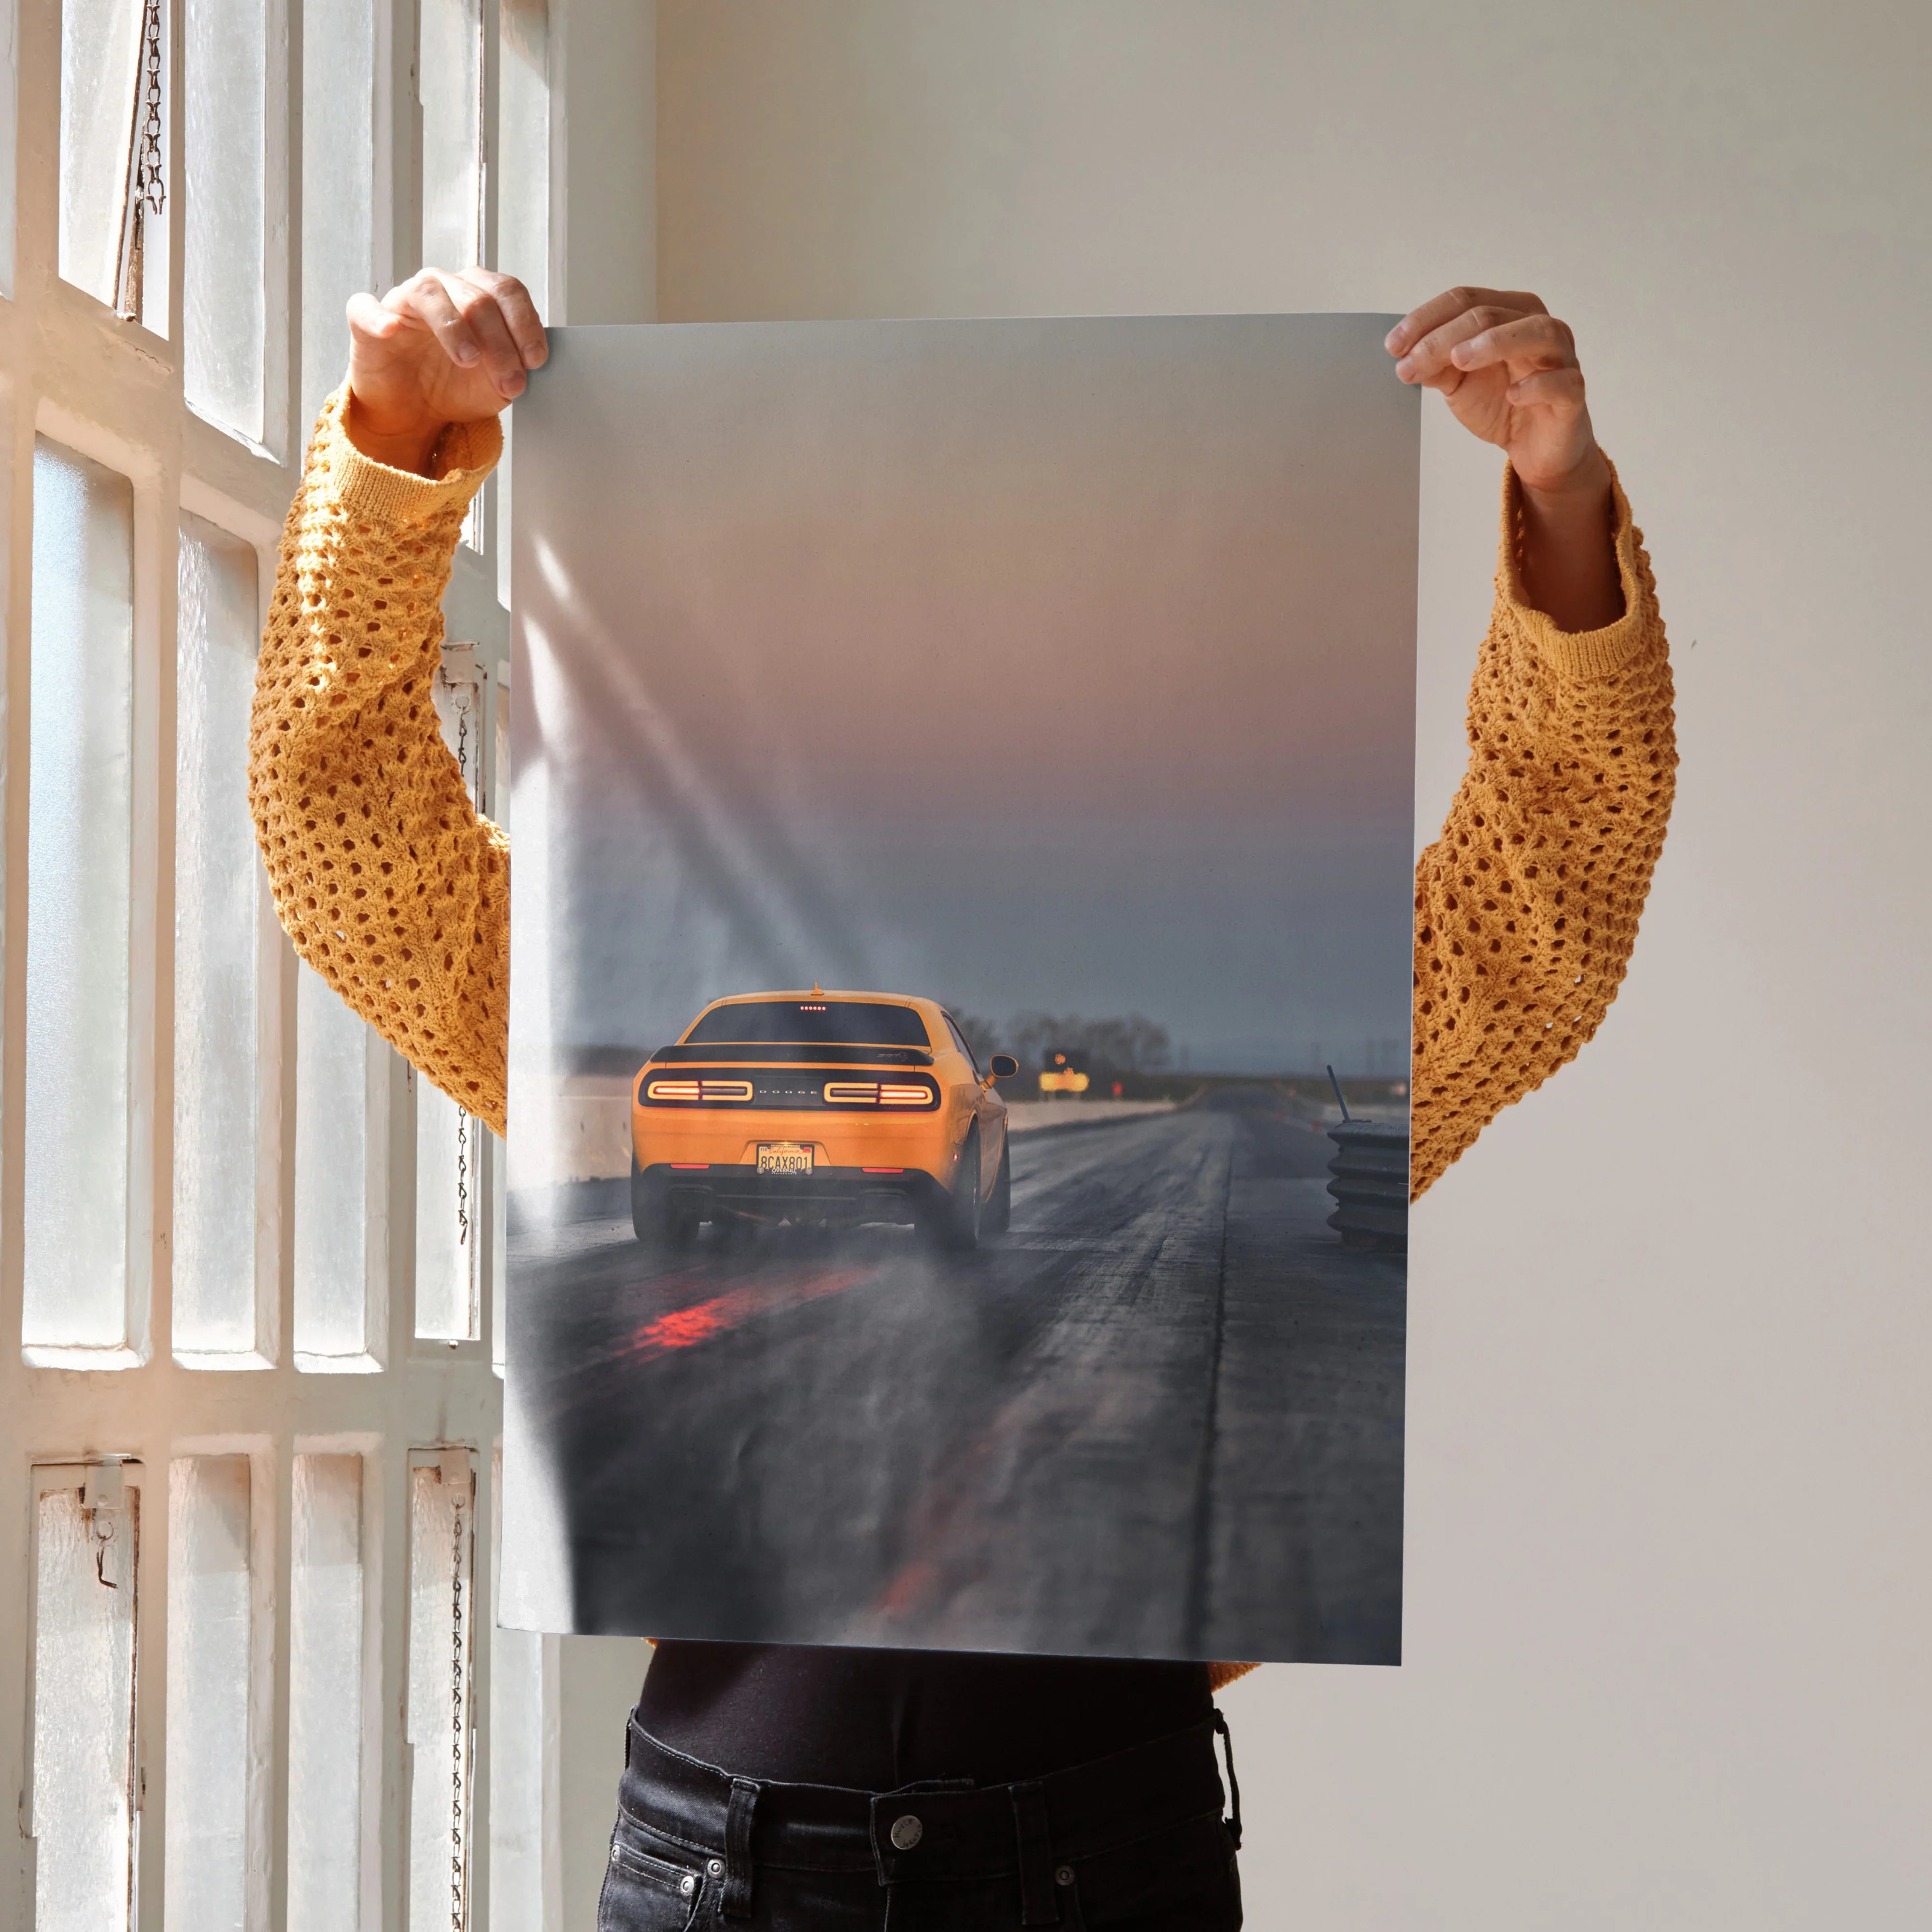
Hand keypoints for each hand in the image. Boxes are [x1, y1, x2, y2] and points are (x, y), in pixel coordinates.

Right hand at [344, 268, 546, 474]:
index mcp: (478, 295)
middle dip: (500, 343)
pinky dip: (378, 317)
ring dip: (454, 328)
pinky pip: (366, 308)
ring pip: (430, 293)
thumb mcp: (496, 384)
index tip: (535, 360)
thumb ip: (515, 367)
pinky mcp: (366, 320)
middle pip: (477, 297)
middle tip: (510, 382)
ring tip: (469, 360)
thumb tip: (529, 363)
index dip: (525, 323)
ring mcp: (404, 301)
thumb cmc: (455, 387)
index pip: (507, 291)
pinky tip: (391, 330)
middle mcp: (443, 288)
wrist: (414, 412)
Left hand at [1388, 287, 1621, 629]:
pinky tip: (1513, 394)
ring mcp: (1561, 357)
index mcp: (1509, 314)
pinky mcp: (1573, 394)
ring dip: (1494, 342)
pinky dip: (1537, 385)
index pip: (1466, 300)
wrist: (1534, 448)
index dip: (1426, 319)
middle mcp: (1538, 326)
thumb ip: (1436, 365)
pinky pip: (1562, 382)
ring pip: (1536, 332)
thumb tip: (1405, 355)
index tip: (1393, 346)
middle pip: (1491, 314)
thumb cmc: (1501, 403)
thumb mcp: (1458, 383)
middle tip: (1411, 362)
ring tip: (1459, 360)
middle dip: (1444, 337)